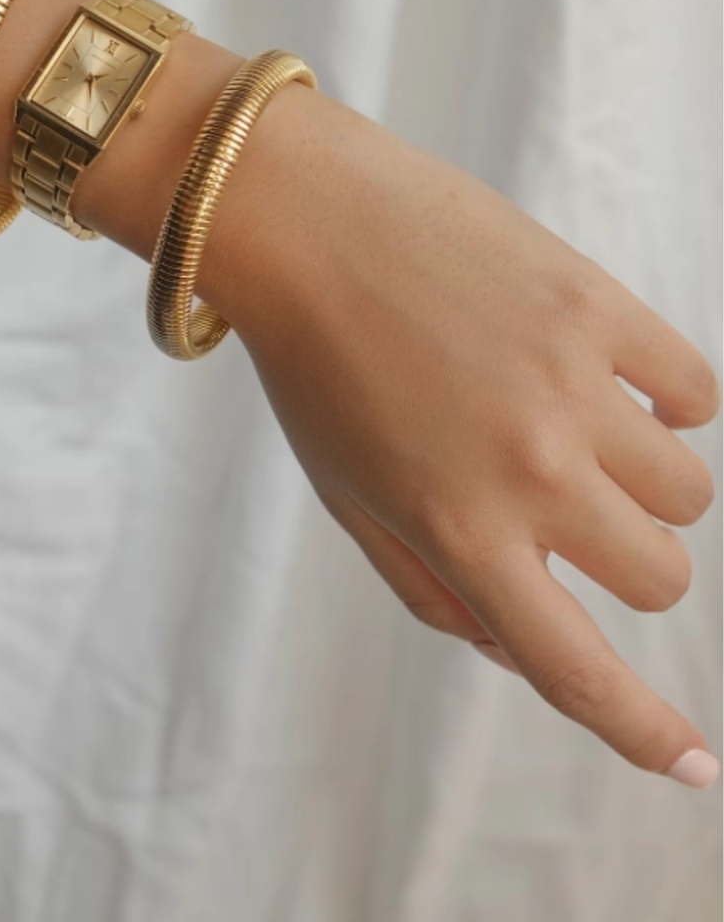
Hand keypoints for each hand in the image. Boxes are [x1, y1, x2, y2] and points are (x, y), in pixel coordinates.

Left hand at [200, 81, 719, 781]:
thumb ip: (435, 589)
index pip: (575, 667)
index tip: (695, 767)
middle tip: (569, 504)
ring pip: (686, 488)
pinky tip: (607, 376)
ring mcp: (572, 386)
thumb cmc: (314, 366)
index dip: (643, 732)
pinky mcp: (598, 305)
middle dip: (626, 559)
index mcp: (458, 532)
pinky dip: (669, 399)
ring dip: (643, 477)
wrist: (302, 220)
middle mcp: (529, 471)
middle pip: (660, 574)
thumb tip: (527, 651)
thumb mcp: (348, 498)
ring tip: (570, 422)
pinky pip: (696, 390)